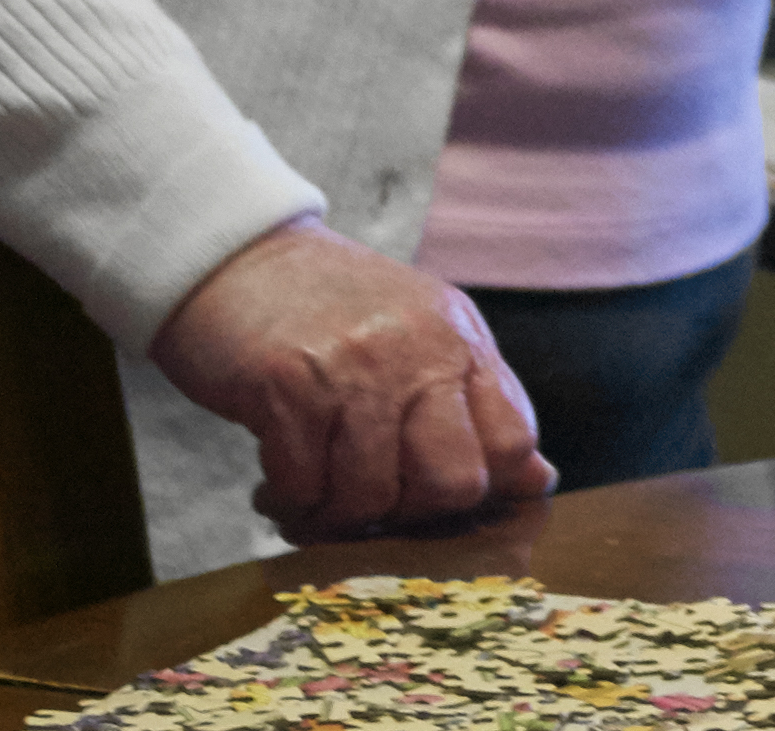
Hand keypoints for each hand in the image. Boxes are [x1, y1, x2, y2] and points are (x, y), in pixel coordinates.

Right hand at [152, 215, 553, 539]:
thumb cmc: (330, 310)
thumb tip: (537, 482)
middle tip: (372, 505)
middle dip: (411, 514)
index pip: (514, 441)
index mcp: (460, 339)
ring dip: (336, 516)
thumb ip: (477, 404)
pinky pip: (303, 486)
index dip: (482, 488)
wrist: (236, 258)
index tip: (435, 497)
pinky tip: (277, 486)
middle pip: (453, 481)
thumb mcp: (424, 335)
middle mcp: (419, 349)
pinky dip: (289, 502)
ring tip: (314, 498)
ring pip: (372, 496)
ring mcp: (355, 367)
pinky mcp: (288, 385)